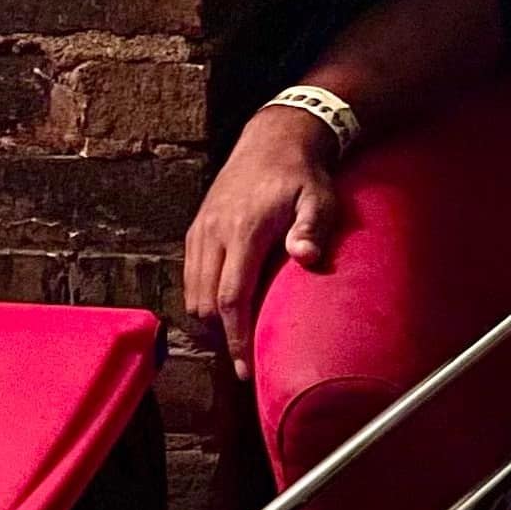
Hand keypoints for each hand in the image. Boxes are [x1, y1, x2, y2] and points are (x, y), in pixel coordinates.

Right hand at [183, 106, 340, 381]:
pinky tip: (223, 310)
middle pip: (203, 304)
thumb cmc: (303, 174)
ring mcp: (200, 231)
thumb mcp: (320, 197)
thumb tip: (305, 257)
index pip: (230, 299)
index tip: (244, 371)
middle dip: (220, 338)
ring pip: (191, 293)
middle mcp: (214, 233)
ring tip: (234, 340)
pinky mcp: (195, 229)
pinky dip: (201, 300)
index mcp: (244, 230)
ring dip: (208, 322)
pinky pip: (189, 276)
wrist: (274, 138)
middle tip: (244, 360)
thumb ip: (313, 227)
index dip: (235, 339)